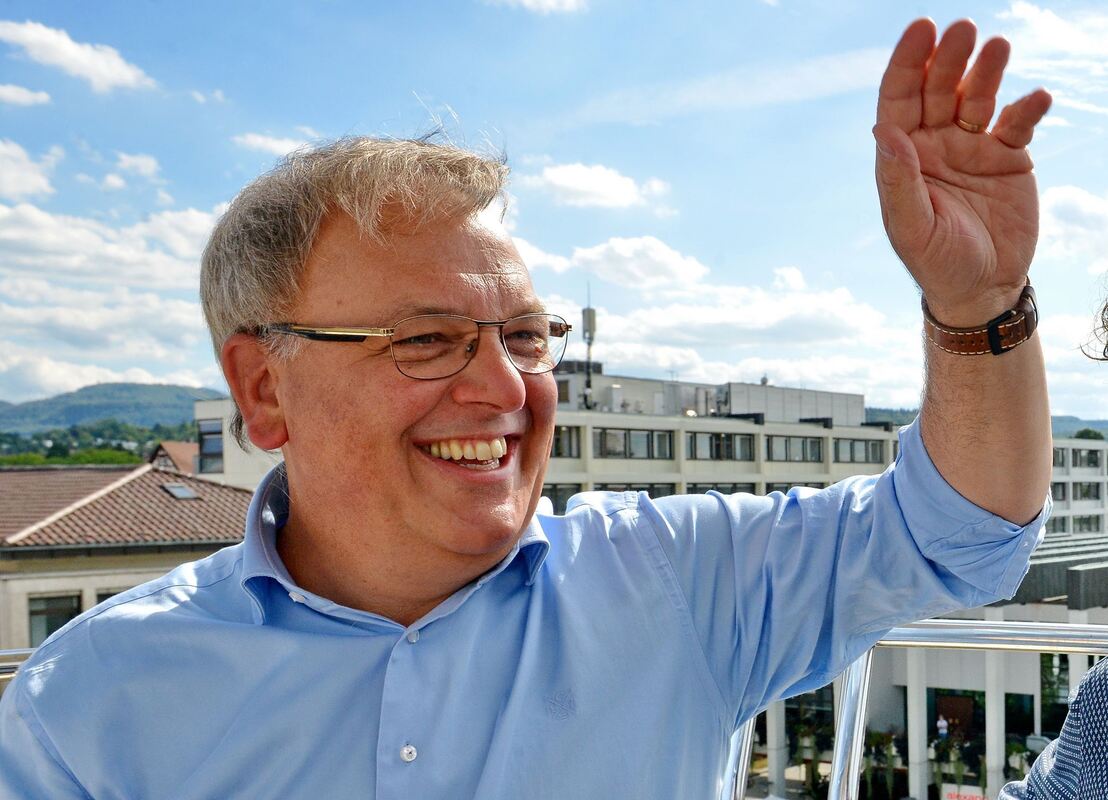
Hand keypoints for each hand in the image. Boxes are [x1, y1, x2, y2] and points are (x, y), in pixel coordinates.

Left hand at [874, 19, 1051, 325]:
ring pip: (979, 97)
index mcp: (903, 156)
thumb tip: (884, 130)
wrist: (981, 289)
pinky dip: (1027, 108)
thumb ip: (898, 180)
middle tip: (963, 29)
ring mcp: (973, 148)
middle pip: (939, 89)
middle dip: (948, 58)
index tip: (922, 29)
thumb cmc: (937, 262)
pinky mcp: (1010, 158)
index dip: (908, 63)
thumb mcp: (911, 227)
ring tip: (998, 47)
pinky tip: (1036, 98)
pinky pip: (1018, 124)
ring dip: (987, 71)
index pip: (900, 98)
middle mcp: (935, 144)